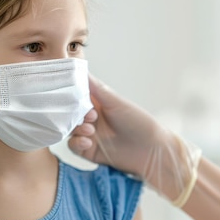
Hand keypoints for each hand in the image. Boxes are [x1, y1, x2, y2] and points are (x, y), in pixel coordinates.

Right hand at [68, 74, 200, 201]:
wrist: (151, 150)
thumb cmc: (138, 122)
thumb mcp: (116, 102)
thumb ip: (96, 88)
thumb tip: (80, 69)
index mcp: (97, 102)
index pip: (76, 95)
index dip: (71, 95)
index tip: (69, 95)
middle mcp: (91, 117)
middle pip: (69, 113)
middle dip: (73, 114)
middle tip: (89, 116)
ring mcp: (89, 134)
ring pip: (69, 129)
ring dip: (76, 129)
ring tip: (90, 130)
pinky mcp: (88, 150)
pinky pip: (73, 145)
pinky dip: (77, 142)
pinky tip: (88, 142)